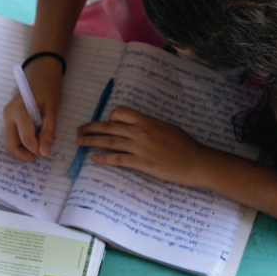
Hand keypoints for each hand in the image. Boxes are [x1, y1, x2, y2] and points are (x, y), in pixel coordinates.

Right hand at [3, 56, 62, 160]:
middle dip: (25, 154)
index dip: (37, 149)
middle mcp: (8, 115)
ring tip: (39, 143)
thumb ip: (48, 131)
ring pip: (10, 143)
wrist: (40, 72)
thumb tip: (44, 152)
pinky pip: (12, 136)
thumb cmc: (48, 88)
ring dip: (24, 149)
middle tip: (41, 153)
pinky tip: (35, 135)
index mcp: (19, 111)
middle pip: (11, 146)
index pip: (25, 139)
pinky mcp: (8, 118)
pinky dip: (22, 141)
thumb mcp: (52, 110)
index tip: (46, 151)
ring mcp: (6, 116)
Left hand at [77, 106, 215, 185]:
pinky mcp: (142, 163)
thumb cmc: (186, 146)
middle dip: (91, 128)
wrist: (197, 162)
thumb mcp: (167, 128)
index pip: (121, 112)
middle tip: (79, 130)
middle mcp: (142, 132)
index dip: (110, 117)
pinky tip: (94, 159)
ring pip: (110, 142)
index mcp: (148, 121)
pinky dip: (104, 158)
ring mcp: (141, 148)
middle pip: (110, 127)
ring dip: (92, 141)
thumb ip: (150, 126)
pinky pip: (118, 159)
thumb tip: (137, 126)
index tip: (106, 123)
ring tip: (79, 143)